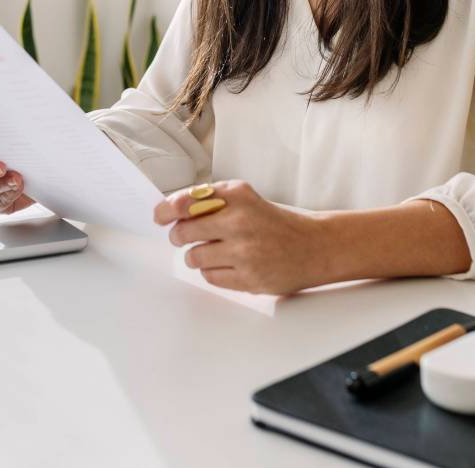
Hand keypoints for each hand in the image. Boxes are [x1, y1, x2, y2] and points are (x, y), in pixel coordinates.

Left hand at [154, 180, 330, 295]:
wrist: (314, 246)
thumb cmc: (273, 221)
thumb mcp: (245, 198)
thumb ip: (210, 200)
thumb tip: (169, 209)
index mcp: (238, 196)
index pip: (185, 203)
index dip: (165, 211)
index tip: (160, 217)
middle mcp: (240, 221)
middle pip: (183, 232)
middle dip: (179, 236)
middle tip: (184, 236)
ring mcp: (245, 252)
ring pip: (193, 257)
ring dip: (196, 255)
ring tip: (213, 251)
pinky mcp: (249, 279)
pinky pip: (209, 277)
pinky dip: (212, 271)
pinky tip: (228, 263)